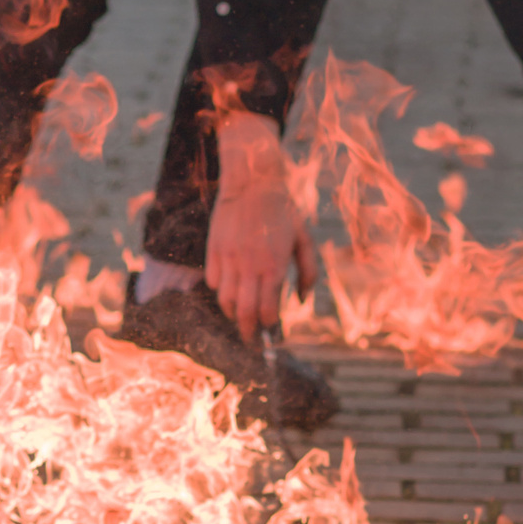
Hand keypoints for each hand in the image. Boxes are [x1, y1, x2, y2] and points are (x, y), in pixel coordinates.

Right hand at [205, 113, 315, 332]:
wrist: (252, 182)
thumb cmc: (283, 211)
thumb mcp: (305, 240)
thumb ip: (309, 274)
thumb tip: (302, 302)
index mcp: (274, 266)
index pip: (268, 311)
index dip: (270, 329)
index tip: (273, 336)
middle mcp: (249, 266)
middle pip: (244, 313)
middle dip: (248, 333)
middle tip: (252, 341)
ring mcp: (229, 258)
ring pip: (225, 301)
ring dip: (233, 314)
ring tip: (241, 317)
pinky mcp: (214, 250)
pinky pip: (214, 282)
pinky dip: (221, 292)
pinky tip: (231, 291)